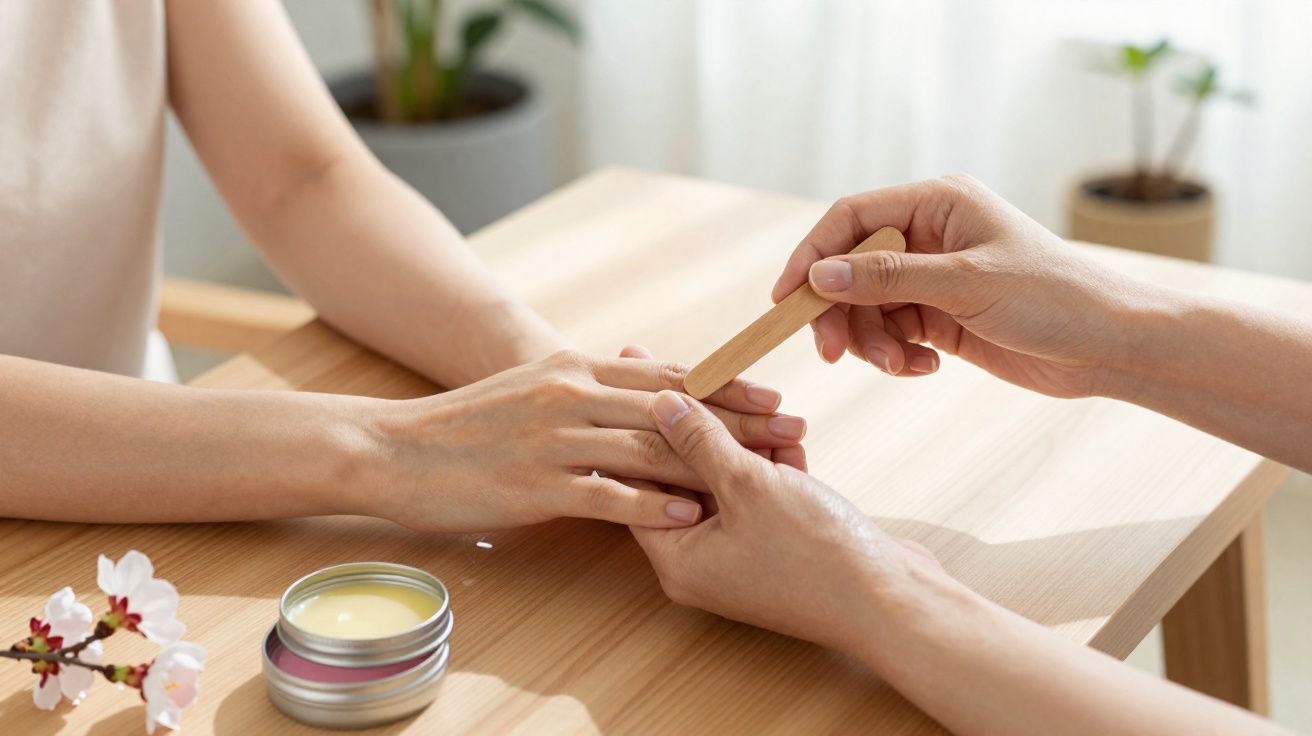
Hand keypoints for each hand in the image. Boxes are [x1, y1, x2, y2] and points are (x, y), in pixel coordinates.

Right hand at [366, 350, 805, 532]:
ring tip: (763, 476)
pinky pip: (606, 494)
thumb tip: (638, 395)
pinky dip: (653, 504)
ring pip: (650, 448)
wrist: (395, 448)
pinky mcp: (536, 483)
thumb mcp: (532, 387)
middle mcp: (572, 395)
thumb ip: (586, 388)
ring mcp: (555, 438)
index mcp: (576, 368)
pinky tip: (692, 514)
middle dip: (741, 422)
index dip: (728, 386)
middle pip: (675, 409)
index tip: (776, 396)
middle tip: (793, 434)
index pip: (669, 376)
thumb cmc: (467, 424)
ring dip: (713, 463)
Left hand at [629, 391, 941, 653]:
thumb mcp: (749, 485)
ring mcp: (742, 556)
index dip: (638, 427)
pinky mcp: (780, 548)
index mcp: (678, 558)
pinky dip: (775, 466)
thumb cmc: (816, 556)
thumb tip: (660, 404)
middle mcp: (702, 563)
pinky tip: (793, 440)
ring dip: (748, 441)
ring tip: (766, 407)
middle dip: (702, 428)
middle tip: (691, 375)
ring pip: (728, 481)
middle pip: (683, 478)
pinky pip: (763, 495)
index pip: (638, 483)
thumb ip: (700, 441)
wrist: (894, 603)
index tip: (634, 380)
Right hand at [772, 174, 1161, 397]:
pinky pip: (892, 334)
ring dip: (873, 342)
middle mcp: (930, 235)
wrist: (1110, 346)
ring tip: (902, 365)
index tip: (787, 299)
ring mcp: (934, 277)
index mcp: (938, 203)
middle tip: (835, 353)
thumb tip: (821, 274)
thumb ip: (889, 278)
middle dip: (840, 312)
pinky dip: (897, 356)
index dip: (812, 254)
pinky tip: (928, 366)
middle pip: (851, 268)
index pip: (852, 218)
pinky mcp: (941, 316)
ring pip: (868, 307)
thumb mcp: (967, 283)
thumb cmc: (1054, 298)